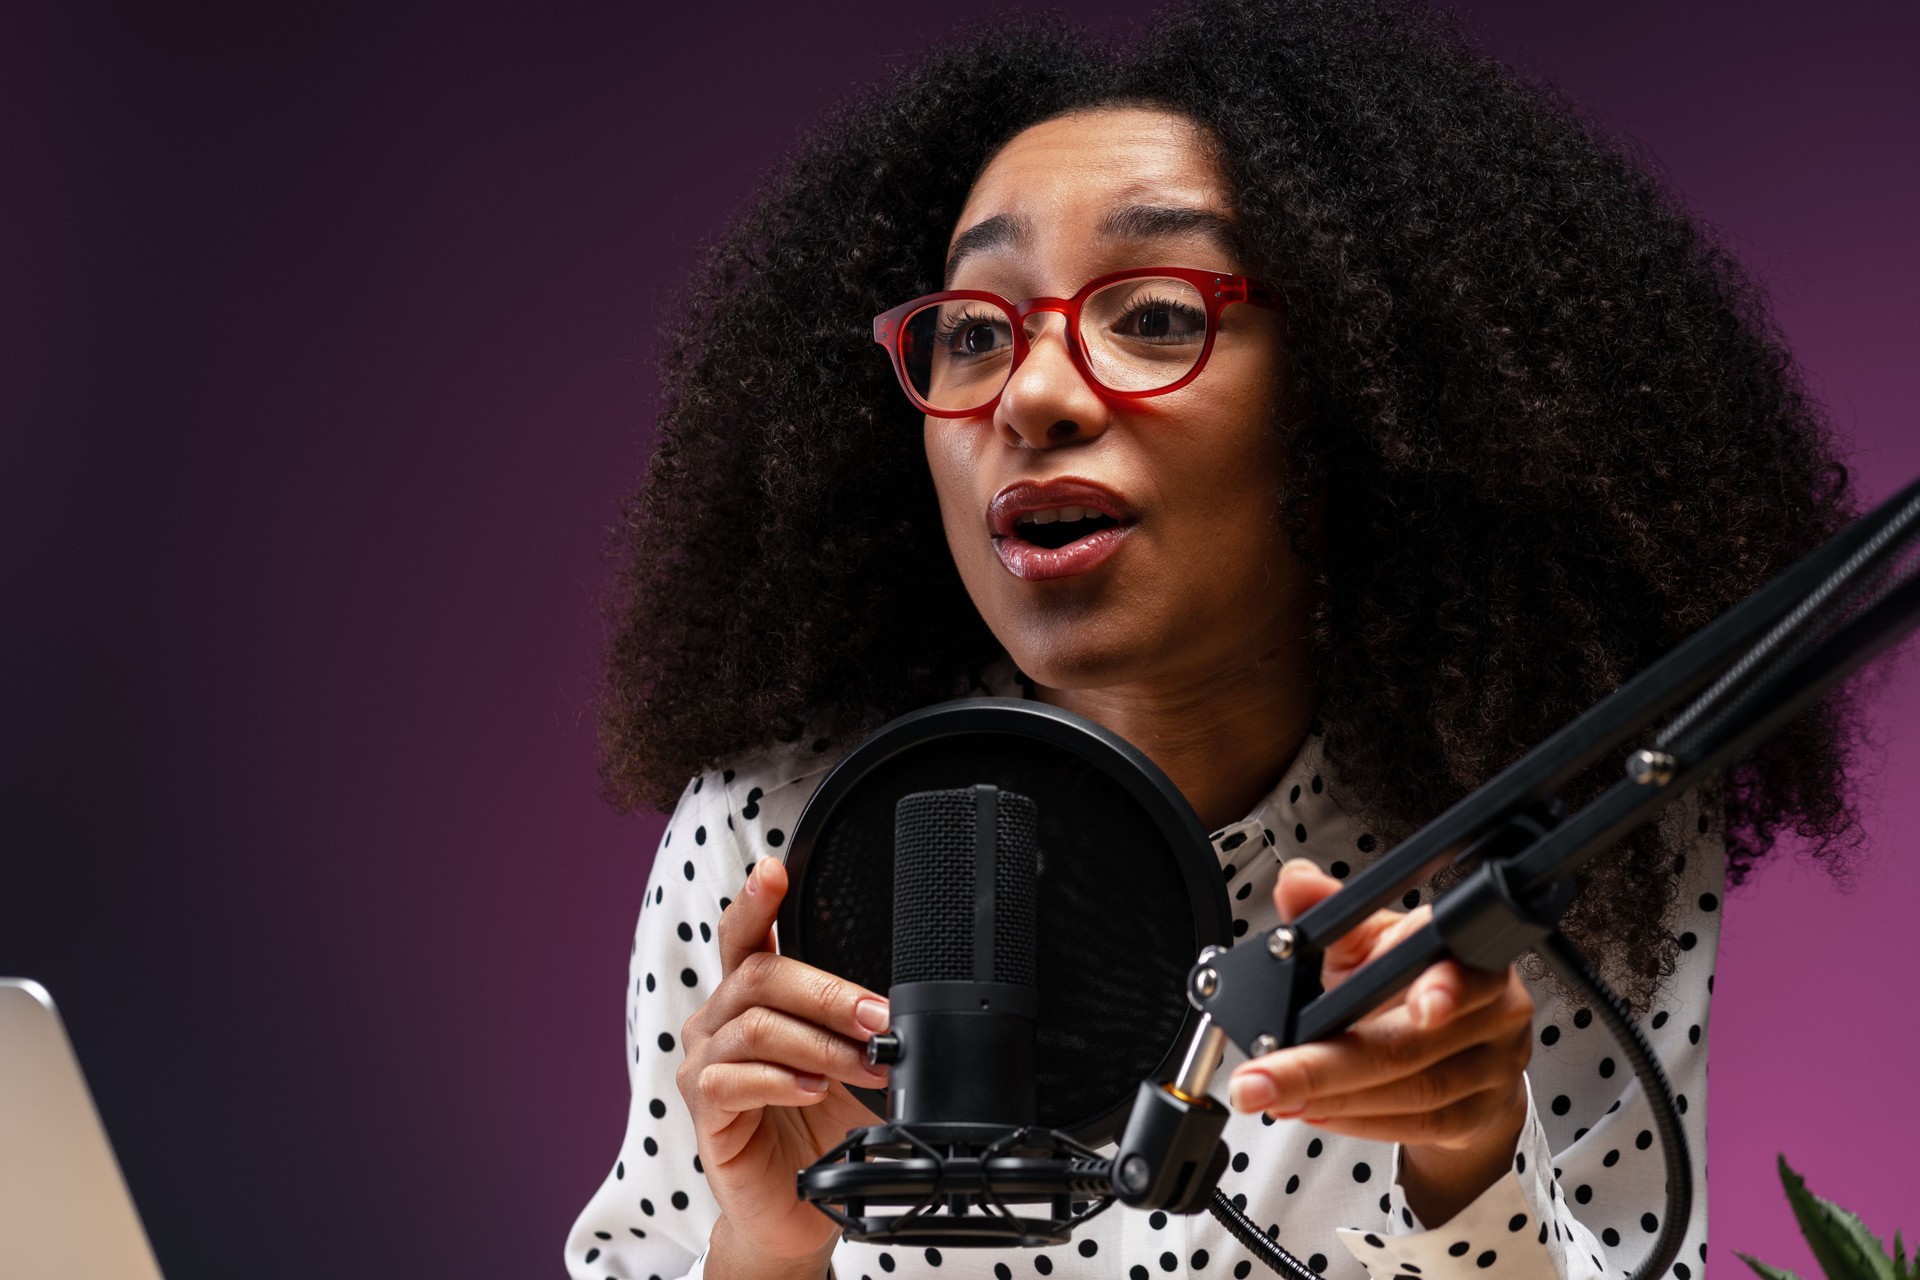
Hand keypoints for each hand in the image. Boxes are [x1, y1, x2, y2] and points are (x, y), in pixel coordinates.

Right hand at [676, 857, 889, 1277]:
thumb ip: (860, 1030)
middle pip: (759, 976)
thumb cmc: (819, 1129)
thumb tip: (905, 1010)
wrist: (797, 1209)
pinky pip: (731, 1081)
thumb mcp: (848, 1065)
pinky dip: (779, 1080)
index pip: (744, 936)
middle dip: (827, 992)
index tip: (772, 869)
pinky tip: (810, 1088)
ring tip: (864, 1064)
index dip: (755, 900)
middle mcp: (719, 1023)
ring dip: (820, 1043)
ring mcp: (704, 1066)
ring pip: (754, 1026)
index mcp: (749, 999)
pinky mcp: (704, 1113)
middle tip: (880, 1018)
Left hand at [1227, 859, 1533, 1224]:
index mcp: (1465, 953)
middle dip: (1323, 1067)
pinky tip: (1315, 1111)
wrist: (1462, 1045)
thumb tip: (1297, 883)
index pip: (1459, 968)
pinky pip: (1416, 1126)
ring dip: (1332, 1099)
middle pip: (1407, 1045)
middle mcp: (1491, 1009)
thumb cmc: (1408, 983)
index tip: (1423, 1006)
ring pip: (1409, 1093)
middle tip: (1261, 1079)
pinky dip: (1357, 1121)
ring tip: (1276, 1095)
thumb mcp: (1369, 940)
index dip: (1444, 988)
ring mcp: (1492, 1066)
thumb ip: (1329, 914)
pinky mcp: (1480, 1114)